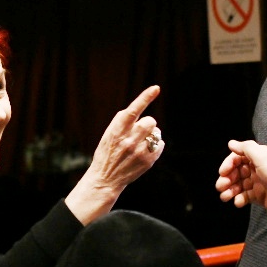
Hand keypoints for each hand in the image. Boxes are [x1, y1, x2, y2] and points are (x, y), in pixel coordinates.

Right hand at [65, 86, 162, 223]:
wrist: (106, 178)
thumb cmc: (107, 152)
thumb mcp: (109, 133)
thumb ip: (123, 121)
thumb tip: (139, 108)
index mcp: (117, 130)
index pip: (133, 110)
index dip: (145, 98)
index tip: (156, 88)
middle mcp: (129, 139)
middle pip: (150, 121)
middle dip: (147, 124)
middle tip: (139, 132)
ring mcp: (139, 151)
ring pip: (156, 132)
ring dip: (152, 134)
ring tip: (142, 142)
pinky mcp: (148, 161)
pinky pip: (160, 144)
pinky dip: (155, 146)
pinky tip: (145, 152)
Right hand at [215, 140, 266, 221]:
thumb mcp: (262, 157)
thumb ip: (246, 148)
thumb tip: (231, 143)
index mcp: (259, 157)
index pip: (238, 157)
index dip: (228, 164)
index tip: (223, 172)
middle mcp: (258, 168)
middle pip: (236, 172)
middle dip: (226, 179)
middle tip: (221, 187)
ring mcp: (258, 183)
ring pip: (238, 185)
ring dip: (229, 190)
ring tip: (225, 197)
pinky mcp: (259, 196)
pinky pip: (245, 196)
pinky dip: (239, 199)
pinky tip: (238, 202)